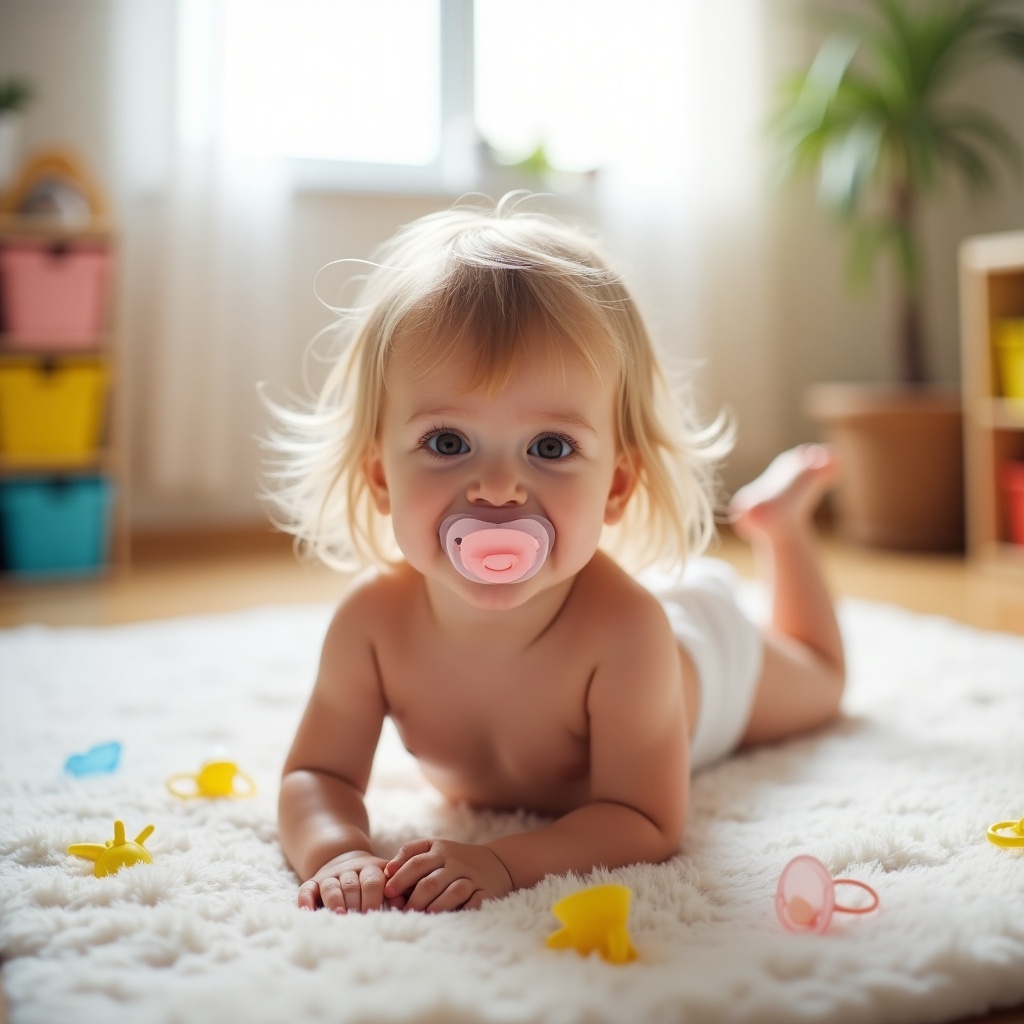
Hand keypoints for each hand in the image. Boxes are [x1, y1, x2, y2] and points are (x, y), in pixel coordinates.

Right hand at [298, 850, 404, 913]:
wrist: (346, 859)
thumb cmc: (372, 880)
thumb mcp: (386, 879)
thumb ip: (397, 890)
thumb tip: (404, 904)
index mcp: (371, 869)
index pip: (373, 880)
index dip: (373, 896)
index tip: (374, 912)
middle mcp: (349, 871)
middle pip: (352, 884)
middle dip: (355, 901)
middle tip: (358, 918)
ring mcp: (330, 876)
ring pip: (331, 886)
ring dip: (335, 901)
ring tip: (339, 916)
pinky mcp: (313, 882)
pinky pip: (307, 889)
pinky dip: (305, 900)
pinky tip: (307, 912)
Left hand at [383, 839, 513, 911]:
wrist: (496, 862)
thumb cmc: (454, 858)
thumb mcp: (433, 847)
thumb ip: (409, 855)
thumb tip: (386, 871)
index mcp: (439, 850)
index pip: (416, 863)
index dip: (400, 877)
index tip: (388, 892)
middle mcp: (455, 863)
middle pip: (432, 880)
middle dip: (415, 897)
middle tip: (404, 911)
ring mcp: (471, 878)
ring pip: (454, 891)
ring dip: (439, 904)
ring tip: (426, 914)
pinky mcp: (486, 892)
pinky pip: (476, 901)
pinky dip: (465, 909)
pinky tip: (454, 917)